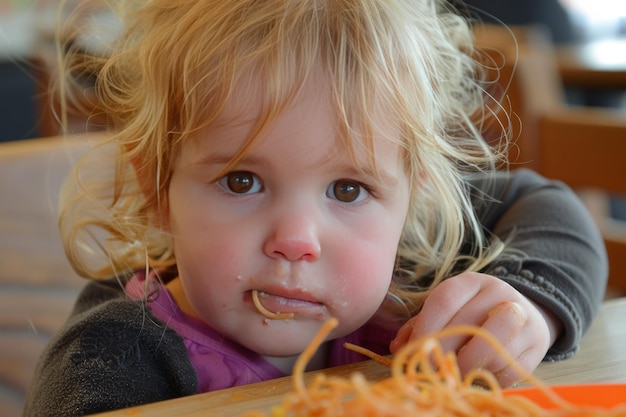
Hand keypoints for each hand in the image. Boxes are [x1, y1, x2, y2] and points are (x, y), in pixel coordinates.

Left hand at [389, 272, 561, 386]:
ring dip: (469, 366)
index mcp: (472, 281)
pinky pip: (510, 367)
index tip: (414, 349)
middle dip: (444, 352)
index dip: (426, 327)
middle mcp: (500, 293)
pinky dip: (490, 376)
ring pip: (492, 347)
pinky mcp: (538, 342)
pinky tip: (480, 372)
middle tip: (431, 369)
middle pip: (467, 324)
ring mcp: (523, 316)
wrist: (524, 312)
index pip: (444, 300)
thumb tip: (398, 346)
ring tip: (455, 372)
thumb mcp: (448, 310)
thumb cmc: (473, 313)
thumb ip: (420, 325)